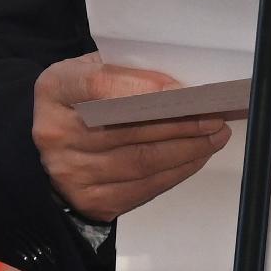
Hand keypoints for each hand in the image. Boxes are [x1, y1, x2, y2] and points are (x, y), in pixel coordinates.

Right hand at [33, 53, 230, 221]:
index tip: (183, 91)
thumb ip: (128, 73)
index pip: (99, 85)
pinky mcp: (90, 200)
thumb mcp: (93, 70)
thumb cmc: (85, 100)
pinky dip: (176, 172)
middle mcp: (55, 133)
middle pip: (128, 129)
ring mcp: (71, 172)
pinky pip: (143, 189)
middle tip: (215, 115)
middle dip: (180, 122)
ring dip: (186, 150)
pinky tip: (195, 157)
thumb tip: (183, 89)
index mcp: (55, 90)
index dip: (143, 88)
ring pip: (141, 162)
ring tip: (214, 136)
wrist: (58, 143)